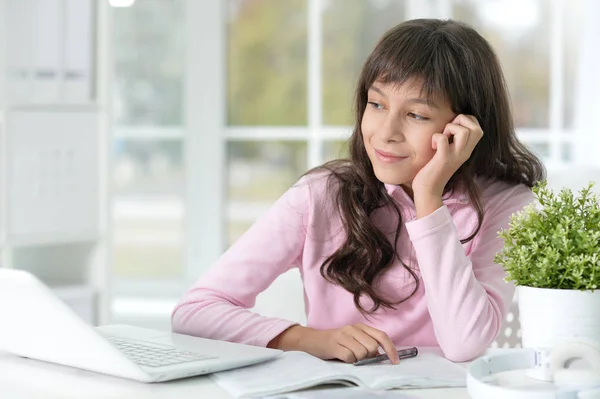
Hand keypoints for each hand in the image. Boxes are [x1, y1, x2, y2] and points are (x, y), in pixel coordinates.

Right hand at [267, 324, 399, 363]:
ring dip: (357, 359)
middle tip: (358, 357)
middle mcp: (352, 328)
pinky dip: (348, 361)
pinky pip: (350, 357)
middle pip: (372, 347)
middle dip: (369, 356)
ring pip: (362, 353)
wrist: (312, 340)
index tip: (395, 361)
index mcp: (360, 327)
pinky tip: (341, 357)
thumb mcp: (353, 339)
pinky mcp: (334, 344)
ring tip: (348, 356)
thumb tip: (382, 356)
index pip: (381, 336)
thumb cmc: (336, 343)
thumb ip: (367, 343)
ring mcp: (343, 335)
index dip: (391, 349)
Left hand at [412, 114, 483, 198]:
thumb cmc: (434, 170)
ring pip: (464, 132)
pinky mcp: (443, 159)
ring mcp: (455, 156)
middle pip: (477, 128)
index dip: (466, 121)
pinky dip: (436, 137)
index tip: (452, 129)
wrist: (428, 190)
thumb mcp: (449, 153)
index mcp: (467, 150)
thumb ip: (453, 141)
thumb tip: (450, 125)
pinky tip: (433, 146)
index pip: (478, 128)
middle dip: (461, 121)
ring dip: (450, 128)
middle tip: (448, 131)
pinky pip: (442, 139)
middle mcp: (464, 152)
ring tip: (441, 138)